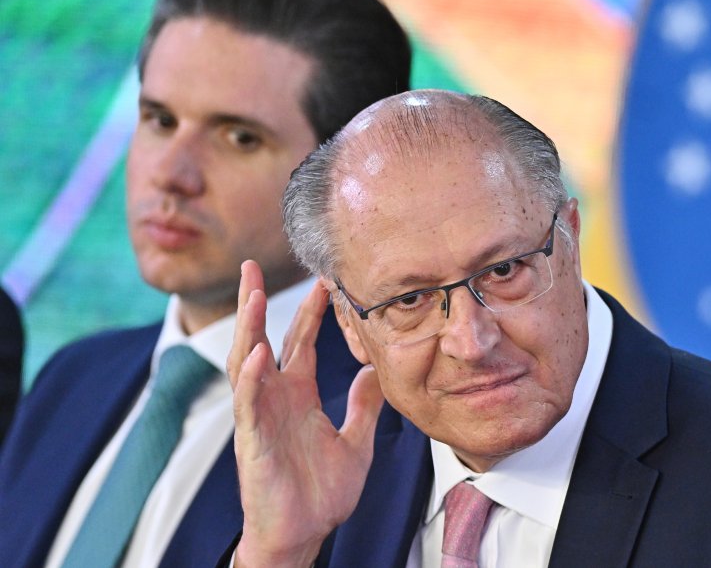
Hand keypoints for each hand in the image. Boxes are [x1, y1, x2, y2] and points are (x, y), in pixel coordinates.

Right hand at [228, 260, 384, 566]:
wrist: (303, 534)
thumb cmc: (321, 494)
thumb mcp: (356, 441)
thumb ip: (363, 406)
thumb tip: (375, 372)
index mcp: (297, 396)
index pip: (300, 342)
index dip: (309, 311)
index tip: (322, 278)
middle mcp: (274, 399)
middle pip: (262, 339)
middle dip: (255, 302)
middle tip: (251, 264)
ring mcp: (260, 417)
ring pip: (247, 363)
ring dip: (248, 329)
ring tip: (251, 294)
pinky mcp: (253, 441)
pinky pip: (249, 403)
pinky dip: (252, 377)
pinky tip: (258, 353)